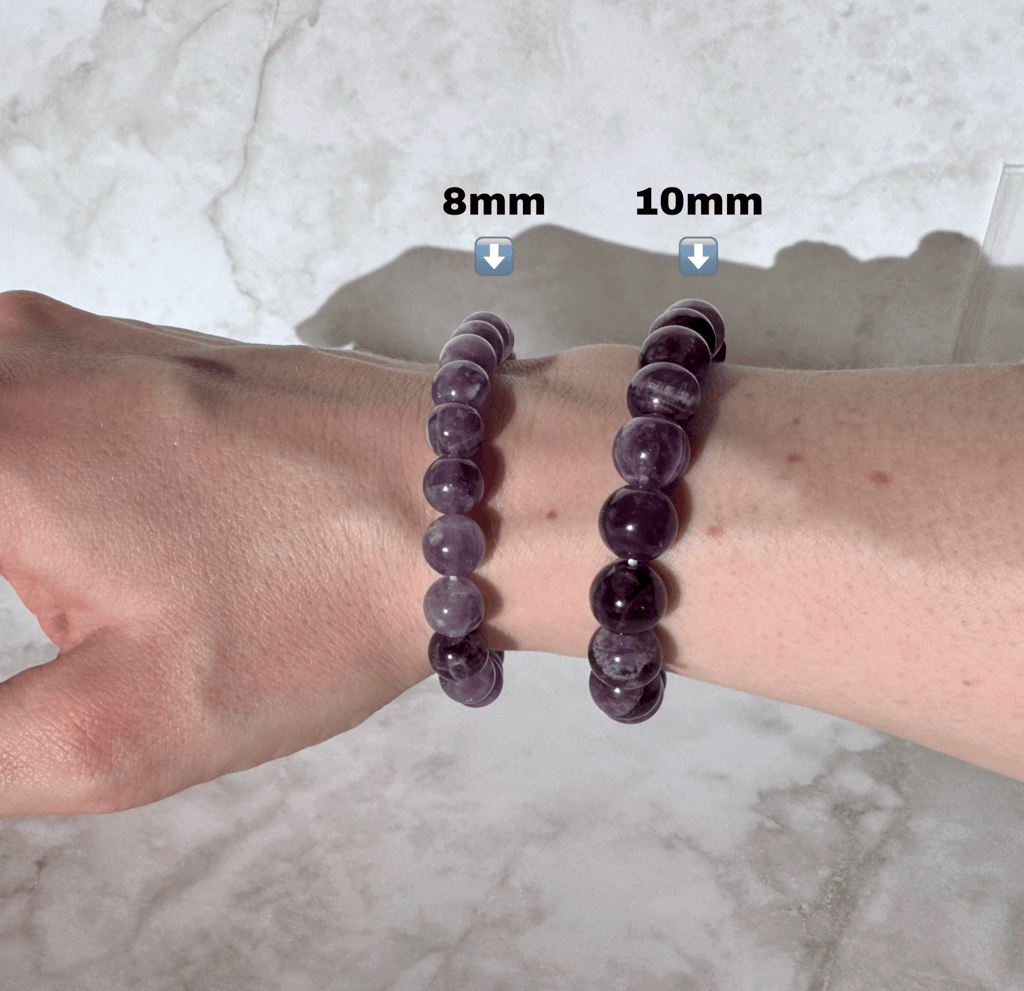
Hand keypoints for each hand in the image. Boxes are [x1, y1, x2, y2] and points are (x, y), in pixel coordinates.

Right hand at [0, 291, 436, 815]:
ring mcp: (85, 339)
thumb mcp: (120, 730)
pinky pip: (18, 392)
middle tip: (57, 618)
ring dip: (10, 523)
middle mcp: (14, 359)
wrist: (467, 489)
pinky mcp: (146, 349)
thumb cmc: (318, 598)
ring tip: (70, 589)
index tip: (43, 632)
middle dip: (0, 570)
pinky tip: (76, 530)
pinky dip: (17, 465)